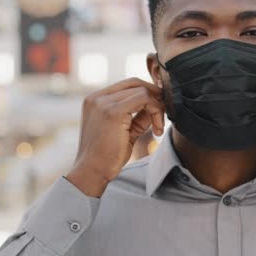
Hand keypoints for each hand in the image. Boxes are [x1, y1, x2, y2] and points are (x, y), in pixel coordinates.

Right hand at [66, 78, 164, 197]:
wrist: (92, 172)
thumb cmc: (107, 156)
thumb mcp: (125, 130)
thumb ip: (138, 116)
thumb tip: (156, 106)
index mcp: (95, 100)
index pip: (128, 85)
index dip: (148, 93)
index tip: (159, 110)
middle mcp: (97, 97)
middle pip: (135, 83)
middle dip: (155, 96)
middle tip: (163, 115)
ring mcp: (103, 102)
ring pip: (142, 90)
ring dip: (157, 107)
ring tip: (158, 128)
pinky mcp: (112, 111)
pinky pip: (143, 99)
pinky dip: (156, 111)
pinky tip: (156, 130)